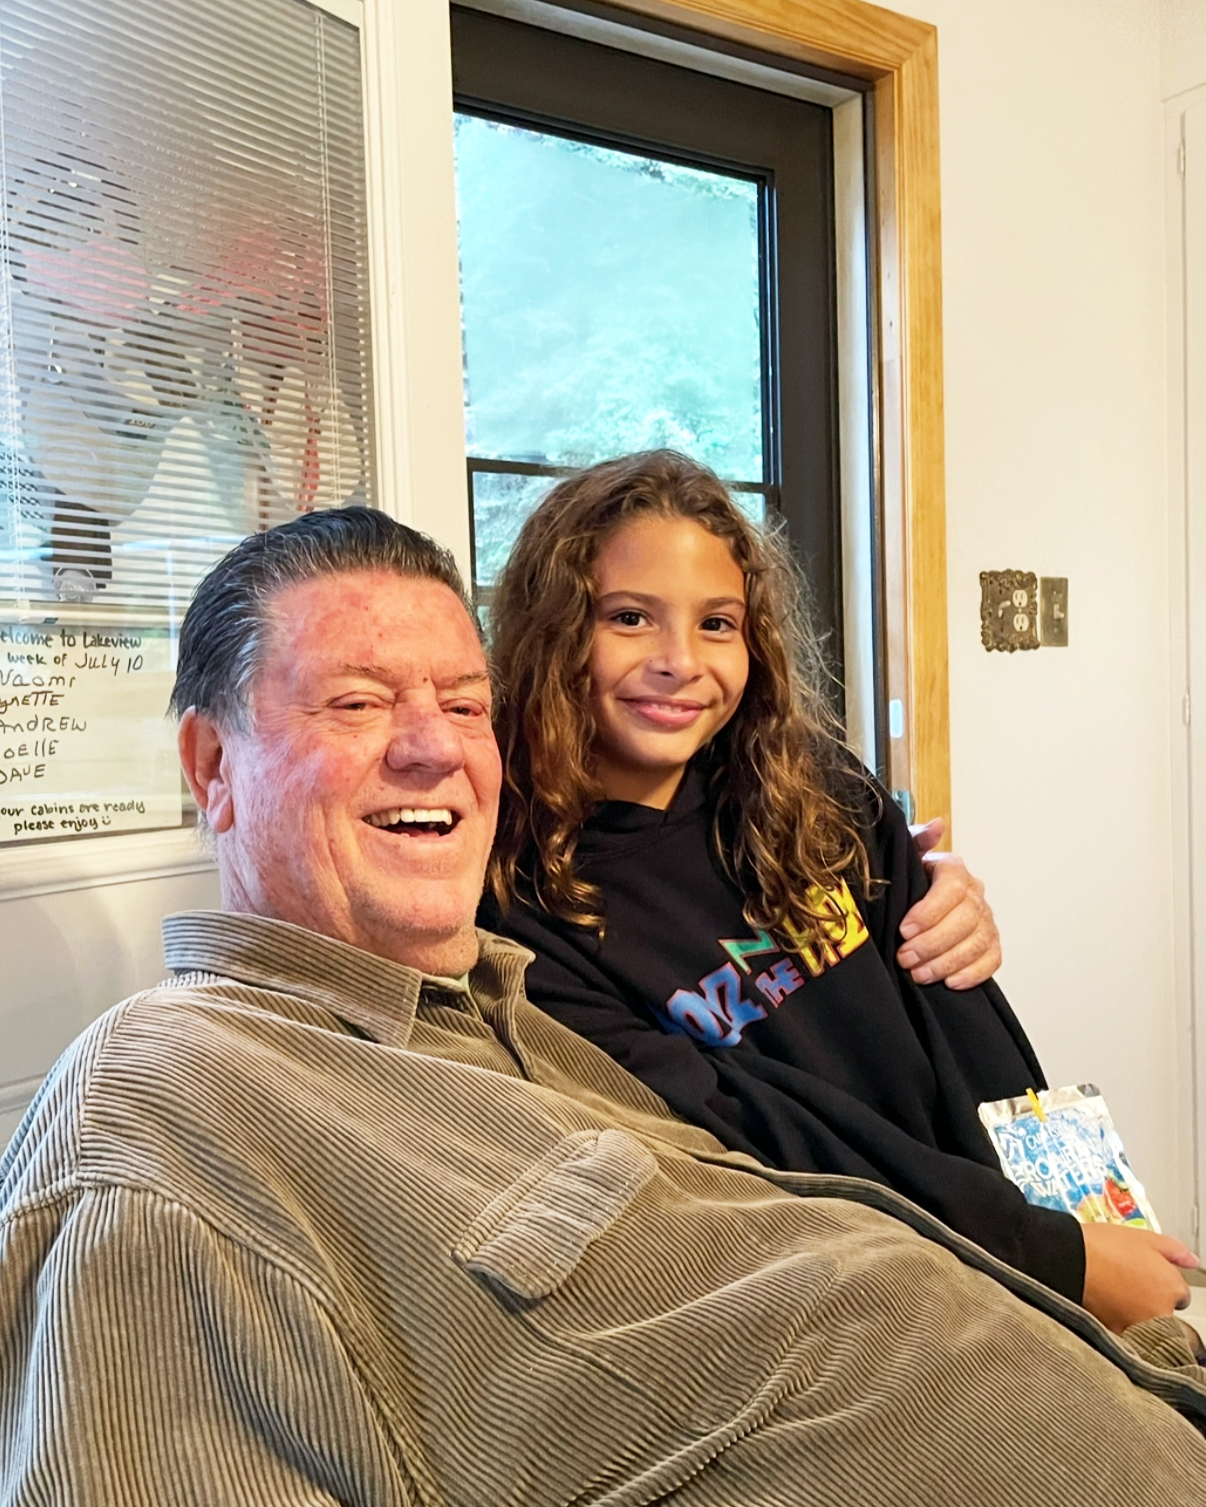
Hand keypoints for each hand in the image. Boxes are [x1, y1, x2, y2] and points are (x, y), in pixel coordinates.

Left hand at [897, 819, 1001, 988]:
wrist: (911, 906)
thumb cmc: (906, 882)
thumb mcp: (902, 859)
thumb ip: (913, 842)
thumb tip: (935, 827)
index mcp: (952, 869)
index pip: (952, 887)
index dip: (929, 911)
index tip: (904, 929)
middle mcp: (974, 892)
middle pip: (965, 919)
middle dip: (933, 943)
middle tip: (905, 958)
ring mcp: (985, 919)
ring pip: (978, 942)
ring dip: (947, 962)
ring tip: (919, 974)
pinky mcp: (990, 943)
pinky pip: (992, 960)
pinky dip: (973, 973)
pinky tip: (951, 982)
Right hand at [1080, 1221, 1198, 1333]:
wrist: (1070, 1260)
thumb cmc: (1102, 1247)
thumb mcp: (1144, 1238)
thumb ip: (1174, 1250)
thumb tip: (1193, 1260)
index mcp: (1171, 1287)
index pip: (1181, 1294)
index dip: (1163, 1282)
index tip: (1148, 1276)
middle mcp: (1160, 1312)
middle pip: (1165, 1311)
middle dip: (1152, 1301)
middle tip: (1128, 1283)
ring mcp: (1139, 1327)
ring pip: (1145, 1324)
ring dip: (1136, 1313)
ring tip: (1114, 1292)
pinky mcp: (1117, 1335)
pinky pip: (1126, 1332)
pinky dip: (1118, 1320)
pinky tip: (1105, 1303)